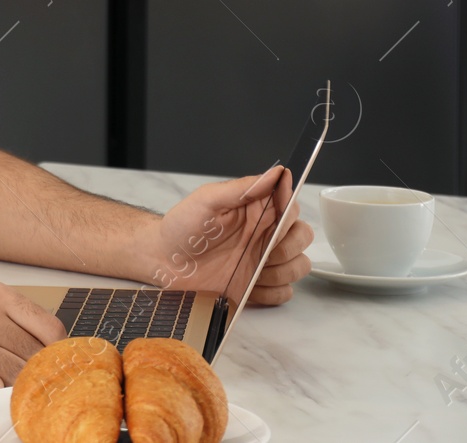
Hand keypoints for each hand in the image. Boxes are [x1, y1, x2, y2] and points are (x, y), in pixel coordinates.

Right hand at [0, 280, 66, 396]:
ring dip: (21, 388)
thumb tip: (50, 347)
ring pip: (16, 375)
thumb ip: (8, 318)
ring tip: (22, 393)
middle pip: (34, 355)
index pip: (49, 327)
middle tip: (44, 386)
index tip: (58, 365)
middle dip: (41, 374)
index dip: (58, 352)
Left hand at [150, 165, 313, 305]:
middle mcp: (263, 234)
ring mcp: (262, 262)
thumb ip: (242, 188)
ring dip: (282, 271)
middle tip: (262, 252)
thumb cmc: (180, 227)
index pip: (292, 207)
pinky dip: (273, 292)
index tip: (274, 223)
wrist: (163, 261)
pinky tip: (251, 287)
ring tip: (253, 271)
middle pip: (302, 237)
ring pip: (300, 265)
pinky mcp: (258, 287)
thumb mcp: (206, 201)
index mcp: (255, 210)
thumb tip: (277, 172)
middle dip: (289, 247)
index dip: (289, 215)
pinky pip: (285, 292)